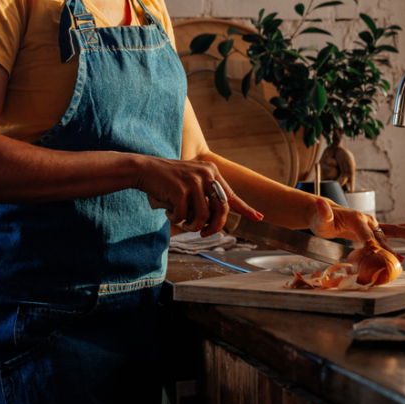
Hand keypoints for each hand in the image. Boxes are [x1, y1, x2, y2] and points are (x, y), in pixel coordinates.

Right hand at [138, 156, 261, 236]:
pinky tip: (168, 213)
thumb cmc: (168, 180)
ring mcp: (194, 181)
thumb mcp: (192, 182)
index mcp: (212, 172)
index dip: (246, 209)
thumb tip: (217, 218)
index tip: (259, 218)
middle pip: (221, 209)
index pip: (232, 195)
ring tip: (183, 224)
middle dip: (215, 226)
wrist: (145, 169)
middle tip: (204, 234)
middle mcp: (206, 175)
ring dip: (192, 226)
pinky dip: (175, 219)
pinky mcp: (180, 189)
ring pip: (203, 216)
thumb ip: (205, 195)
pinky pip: (183, 215)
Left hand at [306, 198, 404, 254]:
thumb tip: (321, 203)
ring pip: (392, 230)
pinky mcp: (374, 228)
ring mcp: (372, 223)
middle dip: (391, 248)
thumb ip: (323, 212)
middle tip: (400, 261)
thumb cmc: (322, 220)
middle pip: (382, 235)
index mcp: (355, 218)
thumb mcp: (320, 218)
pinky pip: (391, 230)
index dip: (372, 244)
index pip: (365, 234)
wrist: (324, 214)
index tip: (379, 254)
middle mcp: (366, 219)